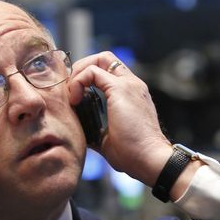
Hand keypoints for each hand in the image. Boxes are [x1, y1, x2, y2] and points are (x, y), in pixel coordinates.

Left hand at [68, 52, 174, 186]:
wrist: (149, 160)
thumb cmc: (132, 155)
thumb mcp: (108, 137)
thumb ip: (96, 127)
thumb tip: (79, 129)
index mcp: (131, 94)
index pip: (108, 71)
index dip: (87, 77)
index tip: (74, 96)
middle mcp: (132, 84)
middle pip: (104, 59)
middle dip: (81, 68)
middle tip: (70, 90)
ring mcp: (128, 84)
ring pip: (99, 59)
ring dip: (79, 72)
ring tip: (71, 94)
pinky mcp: (121, 89)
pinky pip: (92, 72)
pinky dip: (78, 82)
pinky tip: (75, 101)